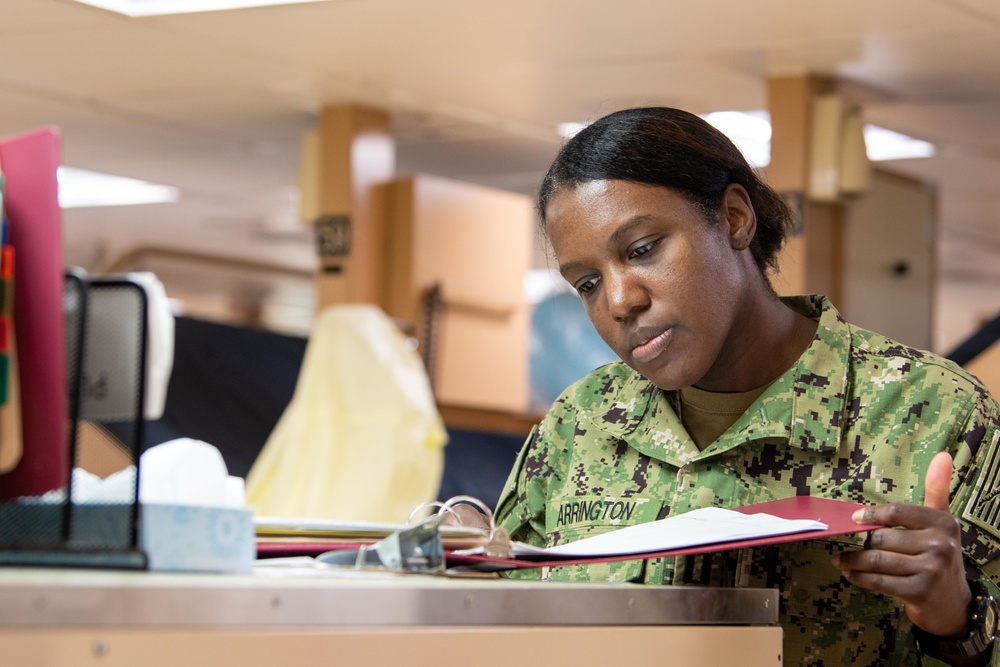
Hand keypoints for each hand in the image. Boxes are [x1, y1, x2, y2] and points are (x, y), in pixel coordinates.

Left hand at [832, 452, 970, 638]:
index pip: (898, 512)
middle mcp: (940, 546)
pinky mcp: (919, 592)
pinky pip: (878, 582)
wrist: (952, 603)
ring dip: (851, 561)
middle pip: (882, 538)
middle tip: (845, 545)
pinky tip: (851, 575)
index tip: (854, 518)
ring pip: (877, 560)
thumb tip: (941, 455)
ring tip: (840, 560)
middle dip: (860, 543)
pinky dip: (859, 578)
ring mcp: (931, 571)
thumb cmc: (938, 555)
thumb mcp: (941, 522)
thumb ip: (937, 489)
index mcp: (943, 523)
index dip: (872, 514)